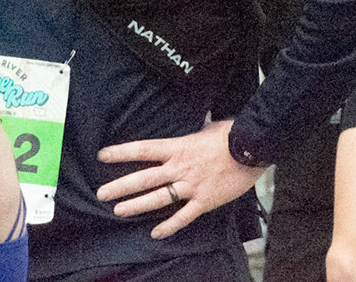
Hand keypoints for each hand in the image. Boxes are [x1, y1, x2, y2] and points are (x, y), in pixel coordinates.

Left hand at [96, 117, 263, 238]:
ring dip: (136, 205)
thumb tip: (197, 123)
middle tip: (101, 193)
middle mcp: (179, 167)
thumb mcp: (209, 126)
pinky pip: (183, 217)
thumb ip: (196, 130)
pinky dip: (169, 226)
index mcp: (178, 147)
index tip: (103, 156)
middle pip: (143, 178)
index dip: (121, 153)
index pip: (143, 150)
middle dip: (120, 186)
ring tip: (119, 210)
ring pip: (158, 198)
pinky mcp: (204, 200)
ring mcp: (191, 186)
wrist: (254, 148)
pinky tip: (156, 233)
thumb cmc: (233, 134)